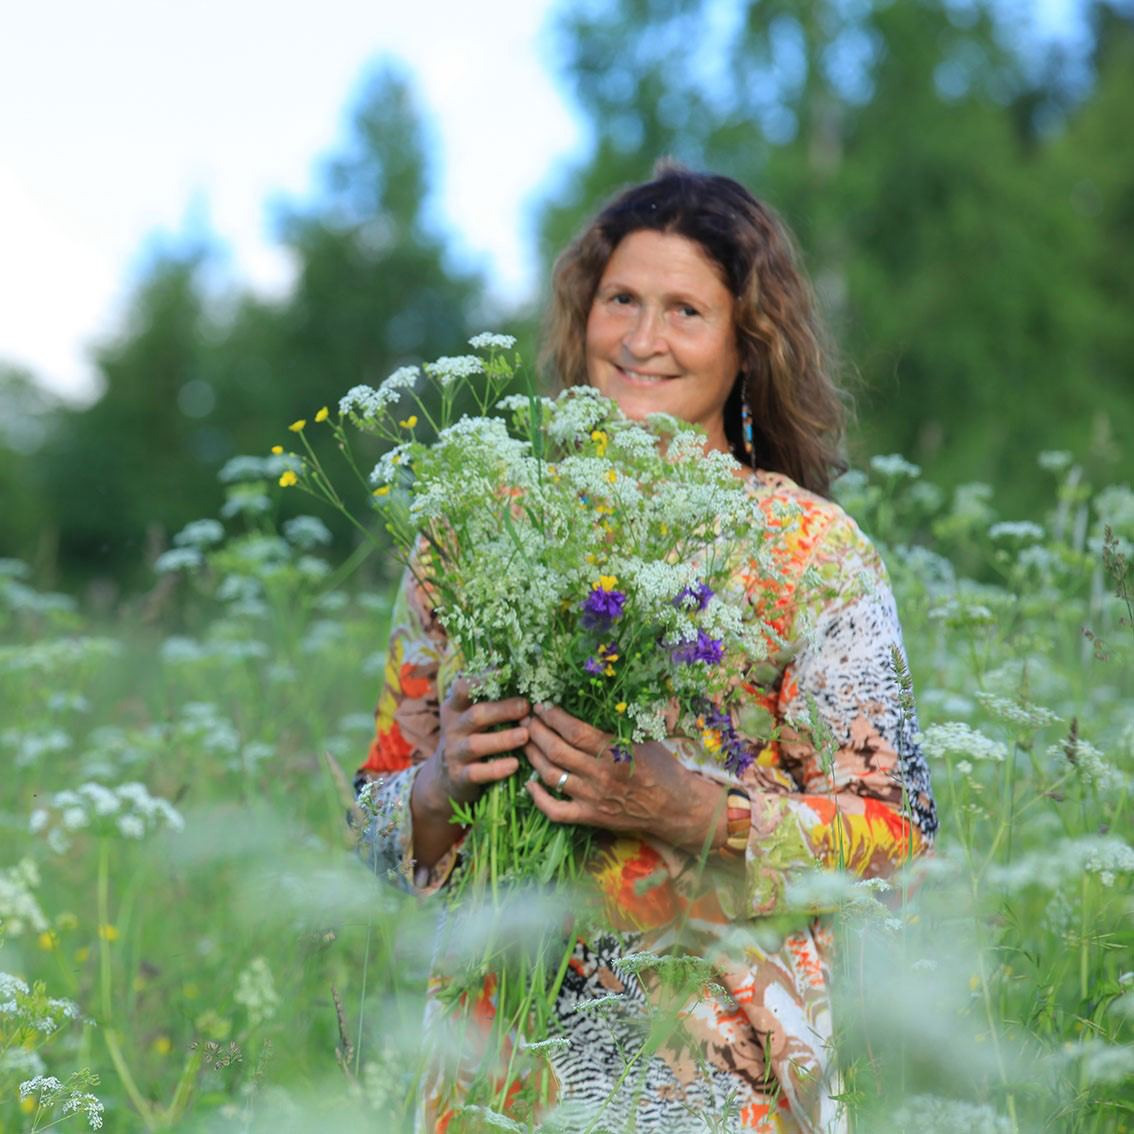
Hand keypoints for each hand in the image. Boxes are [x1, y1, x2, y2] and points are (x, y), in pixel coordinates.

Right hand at [411, 677, 529, 866]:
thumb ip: (490, 701)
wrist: (444, 779)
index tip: (504, 672)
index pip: (463, 688)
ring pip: (476, 744)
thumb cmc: (469, 738)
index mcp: (455, 708)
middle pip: (476, 715)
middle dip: (502, 709)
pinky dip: (496, 769)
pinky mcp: (459, 776)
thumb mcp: (471, 718)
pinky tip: (514, 764)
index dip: (482, 679)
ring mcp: (454, 753)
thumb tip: (525, 679)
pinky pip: (477, 773)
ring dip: (503, 739)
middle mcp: (452, 728)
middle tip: (526, 706)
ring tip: (525, 735)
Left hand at [523, 704, 725, 854]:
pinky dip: (538, 798)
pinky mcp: (590, 817)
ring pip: (551, 775)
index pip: (573, 731)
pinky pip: (556, 811)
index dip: (552, 717)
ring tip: (524, 742)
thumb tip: (592, 699)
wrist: (675, 807)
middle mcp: (599, 774)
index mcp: (613, 750)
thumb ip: (616, 724)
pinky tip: (529, 783)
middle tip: (525, 719)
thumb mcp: (643, 737)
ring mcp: (592, 798)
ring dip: (532, 757)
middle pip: (556, 750)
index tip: (541, 706)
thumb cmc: (662, 766)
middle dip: (535, 731)